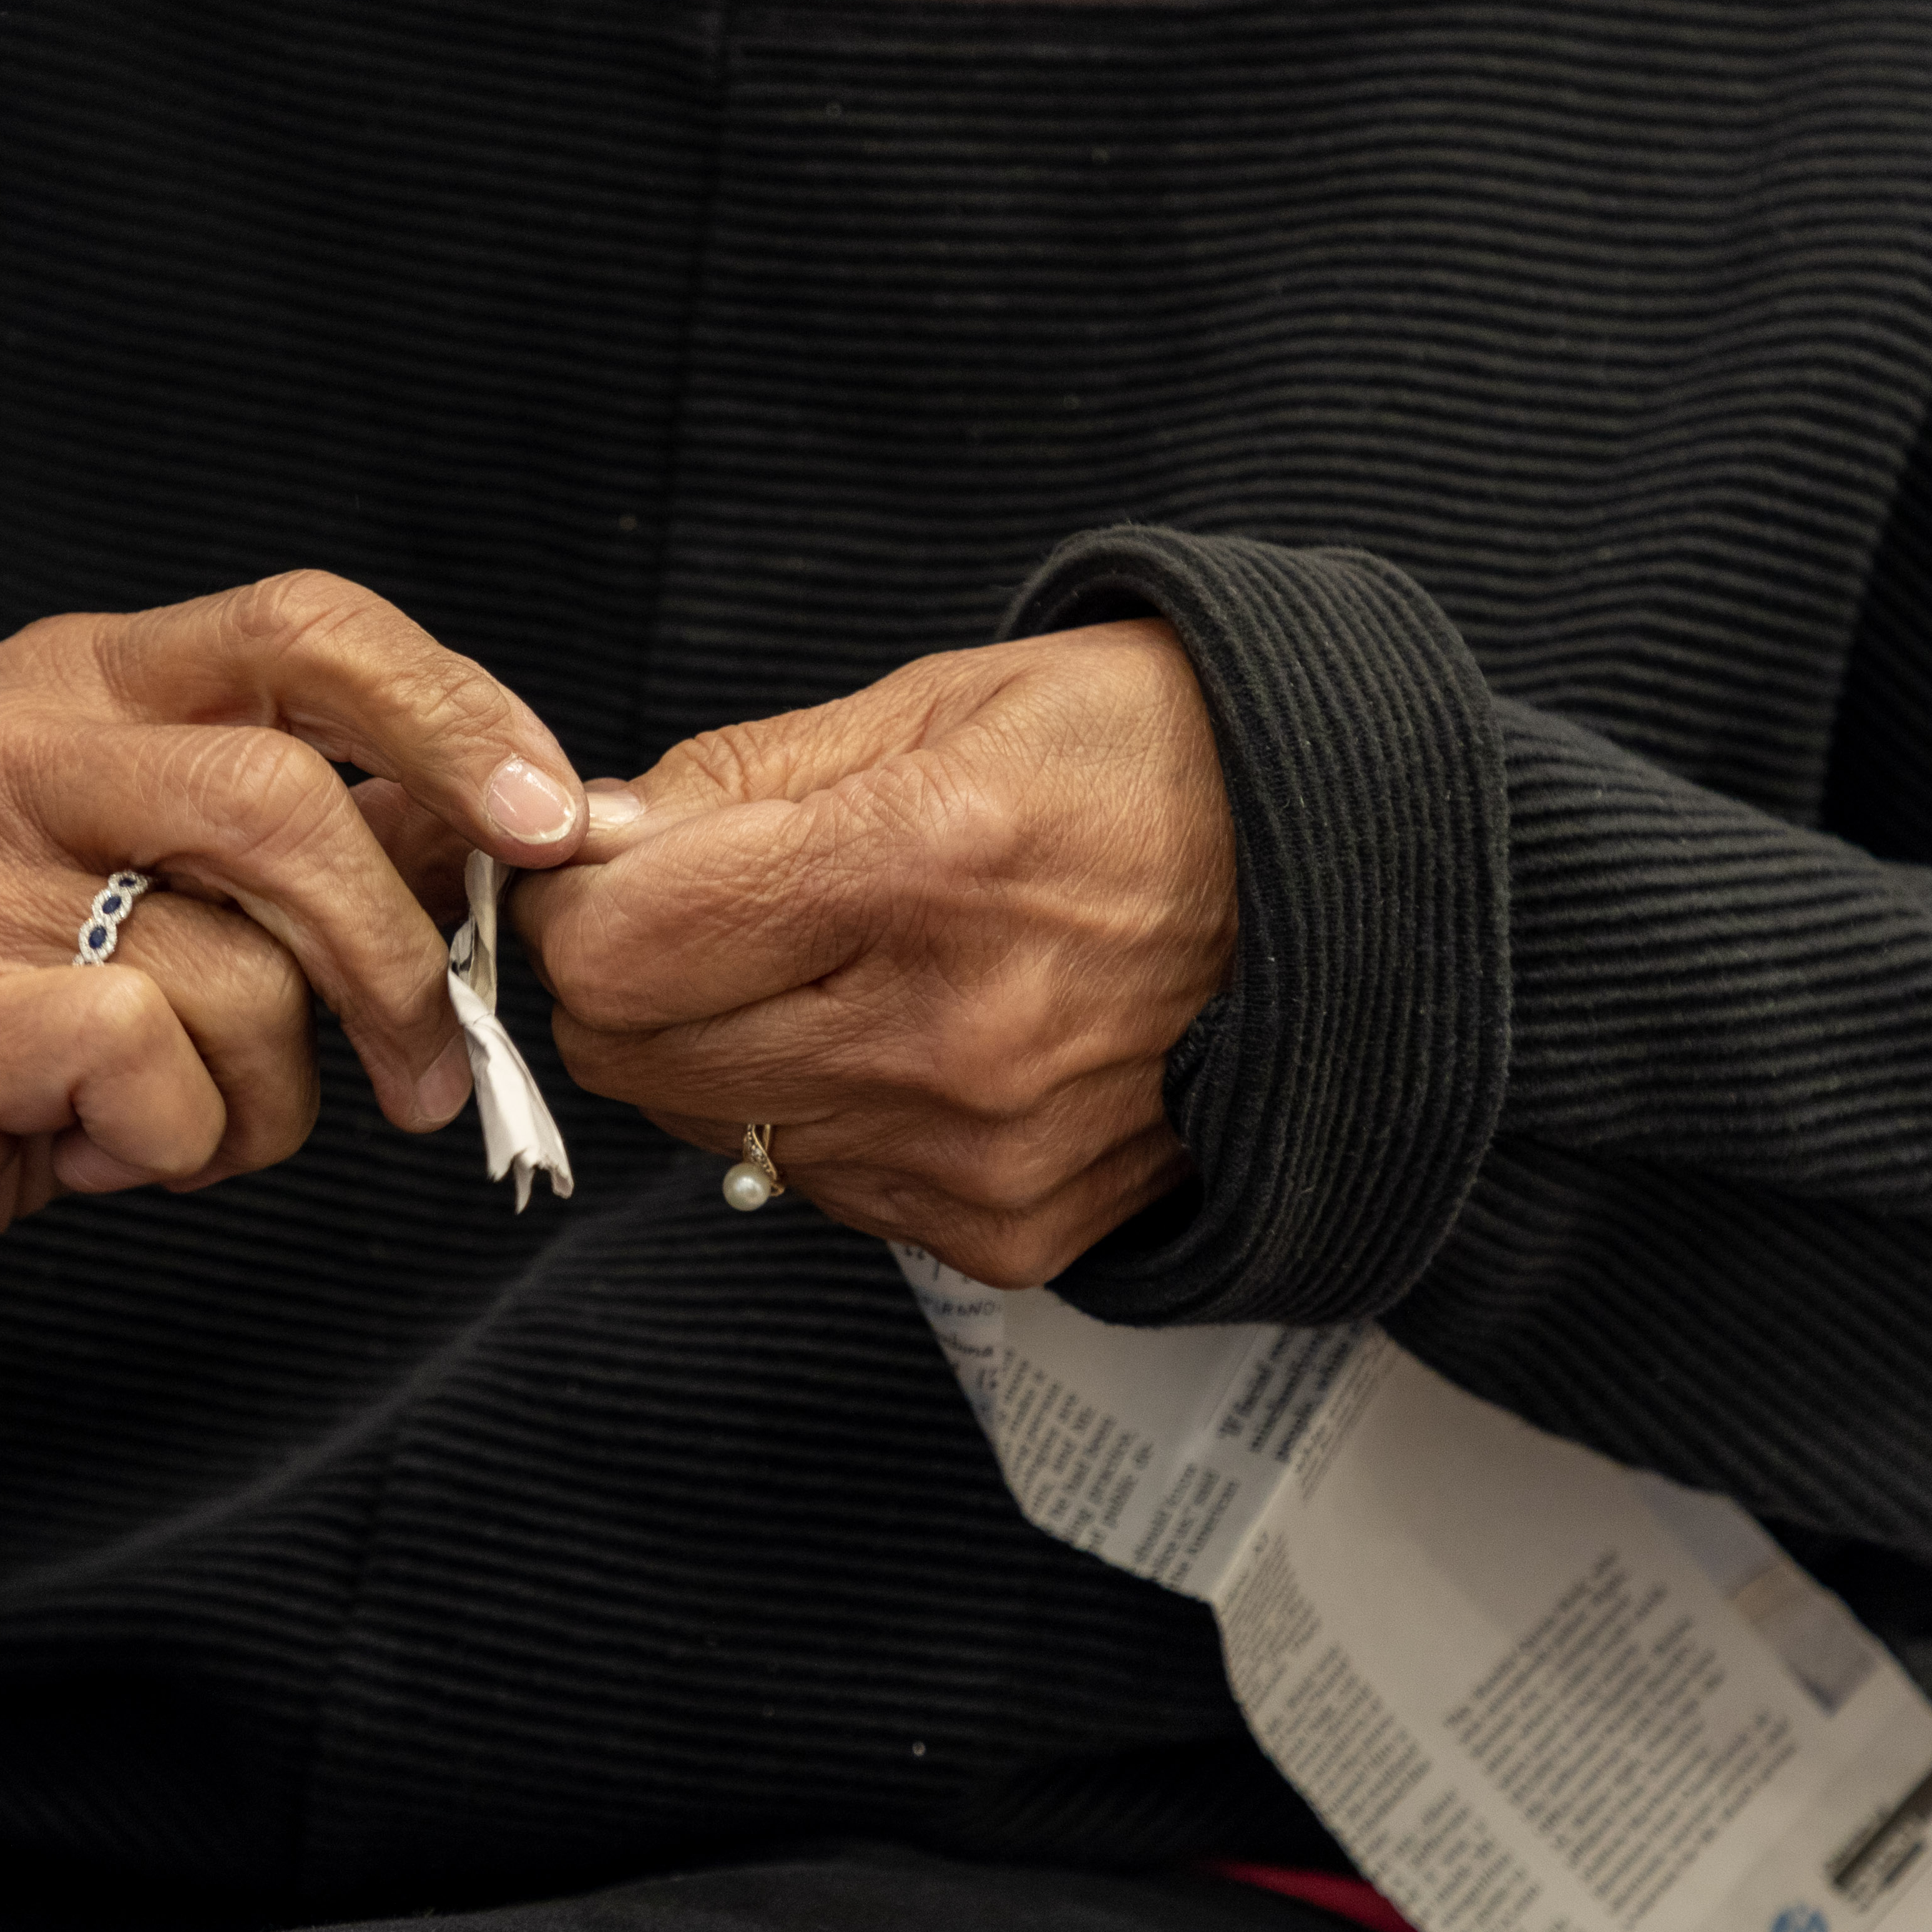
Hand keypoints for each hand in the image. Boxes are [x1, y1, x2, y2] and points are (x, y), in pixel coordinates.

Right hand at [0, 570, 584, 1696]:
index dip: (457, 717)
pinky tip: (90, 1147)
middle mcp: (2, 743)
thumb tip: (522, 827)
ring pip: (240, 975)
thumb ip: (316, 836)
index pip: (308, 623)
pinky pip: (155, 1071)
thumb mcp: (159, 888)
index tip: (553, 824)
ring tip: (173, 1118)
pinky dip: (171, 1145)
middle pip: (297, 802)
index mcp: (73, 681)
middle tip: (432, 1076)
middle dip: (400, 962)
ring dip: (262, 1099)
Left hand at [506, 618, 1231, 1289]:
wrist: (1352, 885)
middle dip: (637, 985)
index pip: (622, 949)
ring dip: (740, 1055)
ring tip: (856, 972)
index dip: (579, 907)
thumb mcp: (942, 702)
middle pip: (640, 1057)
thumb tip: (581, 847)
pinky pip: (829, 1191)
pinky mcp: (1012, 1229)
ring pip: (723, 1131)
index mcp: (928, 860)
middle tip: (715, 921)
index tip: (610, 875)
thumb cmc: (1146, 764)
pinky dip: (838, 1121)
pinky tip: (926, 1043)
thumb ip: (737, 781)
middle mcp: (955, 1028)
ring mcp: (985, 1148)